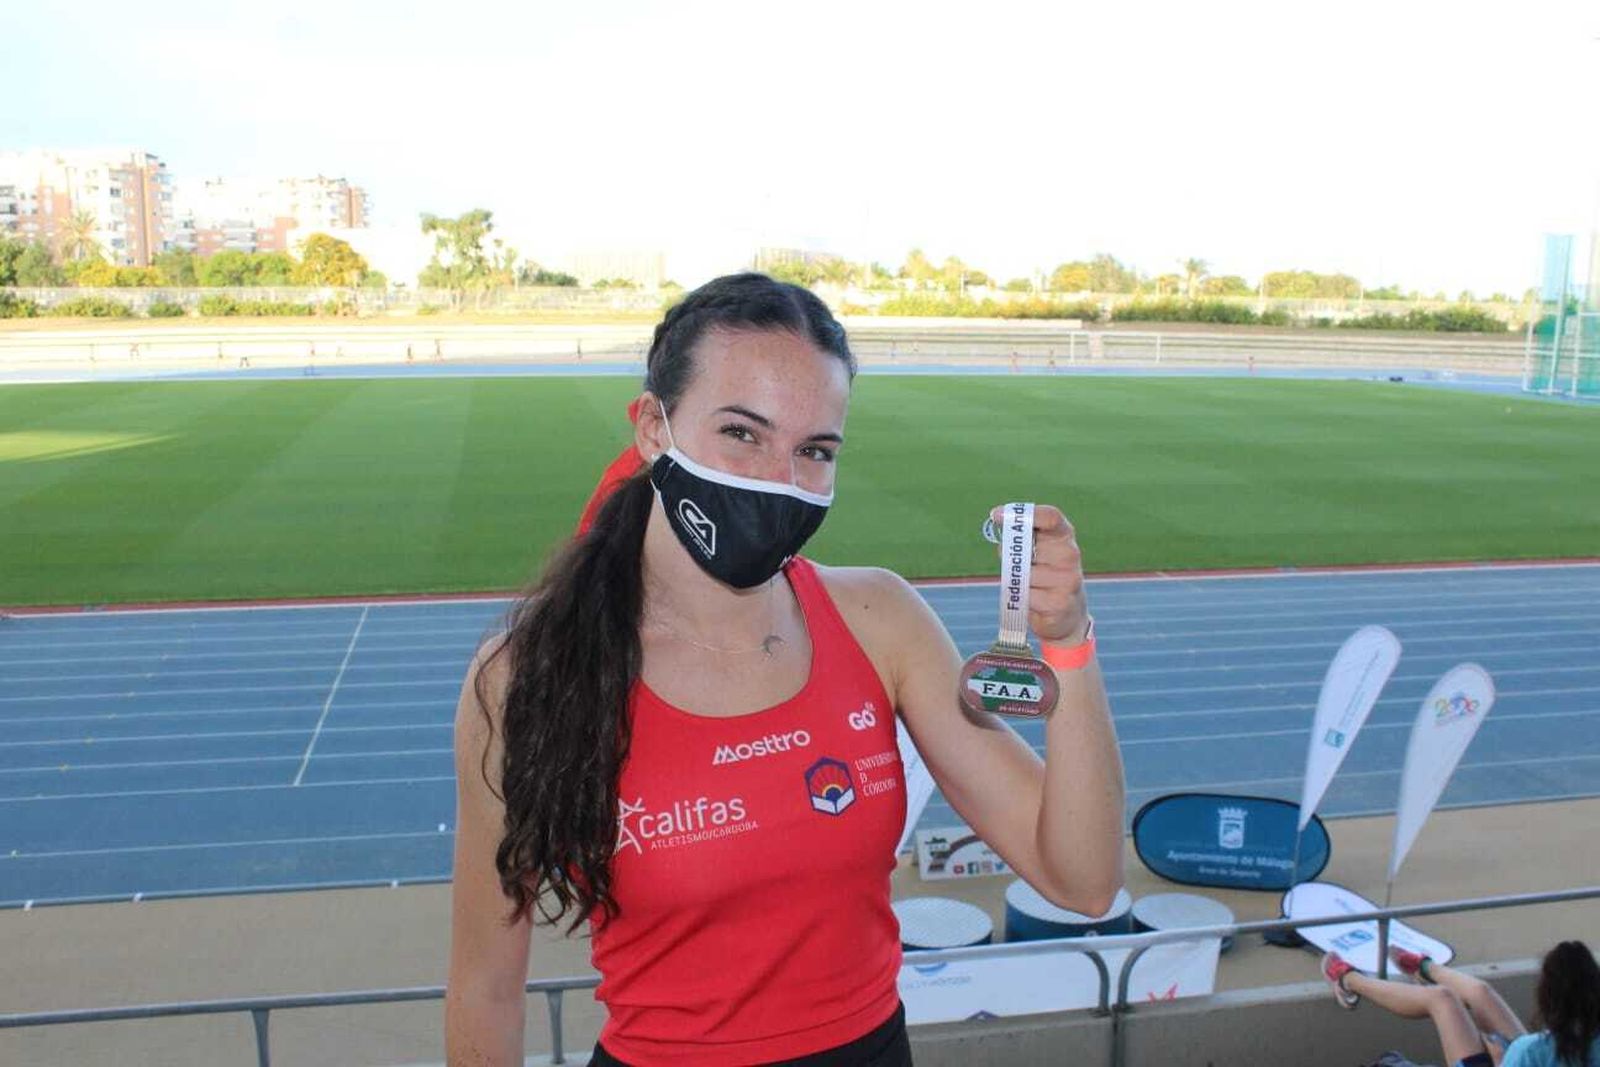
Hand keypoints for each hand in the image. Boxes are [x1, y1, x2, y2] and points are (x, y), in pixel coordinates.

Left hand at [990, 503, 1088, 644]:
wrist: (1067, 614)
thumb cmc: (1045, 575)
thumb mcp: (1038, 551)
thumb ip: (1022, 536)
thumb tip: (998, 516)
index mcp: (1064, 535)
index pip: (1050, 517)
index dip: (1023, 514)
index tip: (996, 515)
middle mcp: (1070, 554)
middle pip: (1025, 547)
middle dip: (1010, 555)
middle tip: (1017, 565)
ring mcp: (1068, 579)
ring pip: (1022, 573)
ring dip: (1017, 581)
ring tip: (1032, 586)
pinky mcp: (1060, 603)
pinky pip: (1025, 595)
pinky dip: (1022, 598)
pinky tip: (1036, 601)